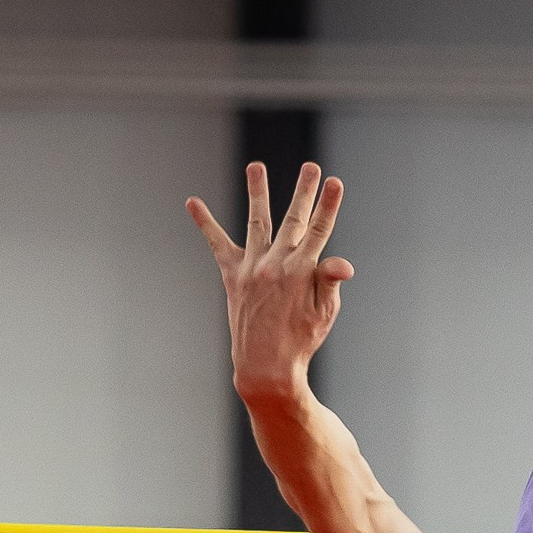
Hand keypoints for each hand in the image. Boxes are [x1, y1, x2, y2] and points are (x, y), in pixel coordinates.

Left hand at [188, 162, 354, 404]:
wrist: (265, 366)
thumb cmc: (302, 340)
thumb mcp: (324, 313)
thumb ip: (329, 281)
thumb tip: (341, 263)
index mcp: (303, 272)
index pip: (320, 231)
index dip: (328, 206)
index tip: (334, 181)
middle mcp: (276, 264)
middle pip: (294, 220)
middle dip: (305, 192)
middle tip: (312, 167)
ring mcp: (252, 267)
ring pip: (257, 221)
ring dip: (257, 191)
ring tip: (256, 166)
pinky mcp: (232, 275)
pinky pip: (217, 243)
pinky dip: (204, 223)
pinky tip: (191, 202)